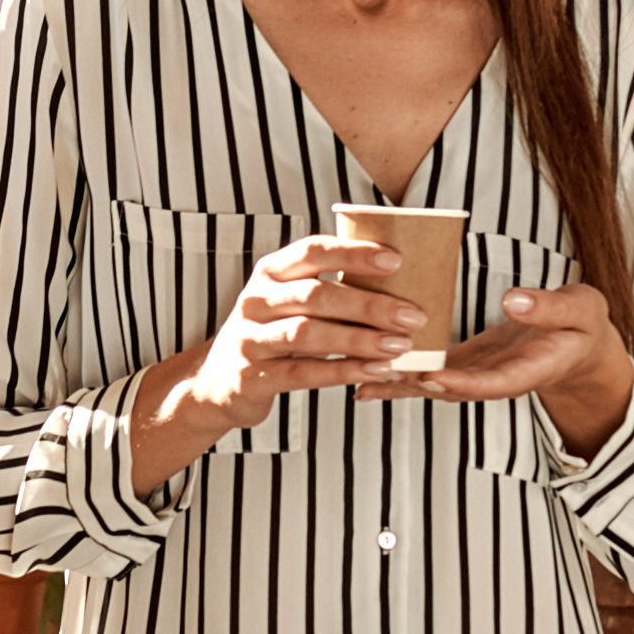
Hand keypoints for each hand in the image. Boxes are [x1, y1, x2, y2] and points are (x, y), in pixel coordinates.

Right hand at [150, 234, 430, 433]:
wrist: (221, 382)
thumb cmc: (274, 333)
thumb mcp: (291, 301)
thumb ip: (331, 288)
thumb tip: (398, 283)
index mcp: (271, 272)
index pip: (312, 252)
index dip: (353, 254)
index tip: (396, 261)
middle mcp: (256, 300)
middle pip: (316, 295)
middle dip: (369, 305)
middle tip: (412, 316)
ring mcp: (250, 339)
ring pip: (308, 334)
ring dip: (359, 339)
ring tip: (399, 345)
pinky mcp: (251, 377)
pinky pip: (302, 373)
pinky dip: (342, 371)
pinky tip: (375, 370)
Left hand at [386, 282, 633, 453]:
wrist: (581, 343)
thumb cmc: (583, 324)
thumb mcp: (580, 310)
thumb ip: (550, 309)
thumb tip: (514, 300)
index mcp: (529, 370)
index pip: (492, 383)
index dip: (461, 383)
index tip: (432, 378)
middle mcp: (498, 379)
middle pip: (453, 389)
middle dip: (415, 385)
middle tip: (378, 377)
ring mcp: (479, 374)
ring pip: (435, 383)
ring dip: (399, 383)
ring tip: (358, 379)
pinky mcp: (466, 363)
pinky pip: (431, 369)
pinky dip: (402, 372)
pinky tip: (365, 371)